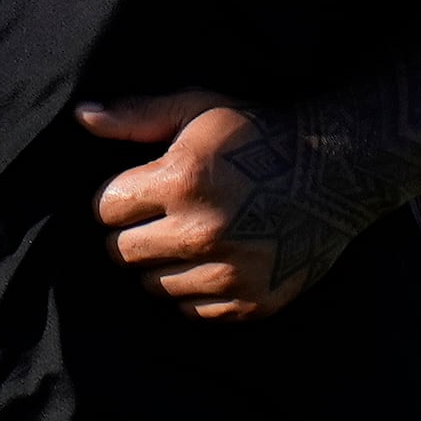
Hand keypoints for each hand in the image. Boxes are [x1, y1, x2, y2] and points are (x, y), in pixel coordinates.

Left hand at [79, 92, 341, 320]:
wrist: (337, 172)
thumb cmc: (258, 135)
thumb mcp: (198, 110)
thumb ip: (137, 117)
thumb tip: (82, 117)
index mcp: (183, 181)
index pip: (106, 209)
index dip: (121, 196)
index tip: (143, 188)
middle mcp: (203, 232)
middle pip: (122, 252)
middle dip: (134, 231)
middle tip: (165, 214)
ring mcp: (230, 272)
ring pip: (153, 285)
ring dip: (163, 263)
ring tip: (192, 235)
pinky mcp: (252, 302)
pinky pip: (191, 310)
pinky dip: (195, 290)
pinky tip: (215, 259)